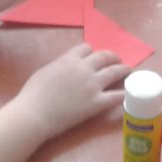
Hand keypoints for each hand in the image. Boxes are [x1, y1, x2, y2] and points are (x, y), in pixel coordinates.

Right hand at [12, 44, 128, 138]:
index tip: (93, 57)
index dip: (91, 52)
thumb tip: (65, 68)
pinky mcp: (98, 102)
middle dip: (112, 57)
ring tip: (129, 71)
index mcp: (69, 59)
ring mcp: (93, 85)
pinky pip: (116, 96)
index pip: (87, 48)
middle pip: (104, 57)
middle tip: (117, 60)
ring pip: (115, 72)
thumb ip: (59, 66)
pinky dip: (124, 93)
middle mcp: (84, 68)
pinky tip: (129, 94)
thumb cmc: (32, 94)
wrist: (35, 113)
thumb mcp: (44, 71)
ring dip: (124, 70)